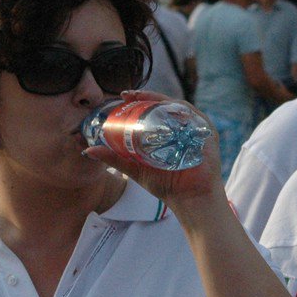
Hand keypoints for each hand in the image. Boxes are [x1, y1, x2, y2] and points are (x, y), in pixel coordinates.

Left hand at [83, 91, 226, 211]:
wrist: (189, 201)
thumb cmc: (167, 185)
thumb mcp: (136, 168)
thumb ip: (115, 158)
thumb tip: (88, 150)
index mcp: (168, 130)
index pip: (154, 108)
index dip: (140, 99)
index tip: (123, 95)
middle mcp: (183, 126)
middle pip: (166, 104)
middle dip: (148, 96)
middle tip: (130, 95)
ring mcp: (197, 129)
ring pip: (179, 107)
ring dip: (162, 101)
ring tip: (144, 99)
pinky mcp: (208, 134)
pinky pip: (195, 118)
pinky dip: (182, 112)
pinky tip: (169, 110)